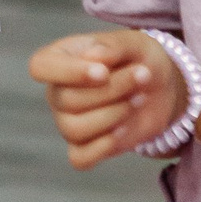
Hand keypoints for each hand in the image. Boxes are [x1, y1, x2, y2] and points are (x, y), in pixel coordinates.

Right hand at [30, 29, 185, 167]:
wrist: (160, 88)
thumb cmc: (138, 59)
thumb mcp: (133, 43)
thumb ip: (113, 47)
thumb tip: (94, 57)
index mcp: (59, 59)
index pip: (40, 66)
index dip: (69, 72)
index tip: (104, 72)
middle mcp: (57, 92)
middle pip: (67, 100)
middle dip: (112, 89)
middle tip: (143, 75)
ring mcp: (68, 121)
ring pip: (74, 129)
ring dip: (113, 114)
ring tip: (139, 98)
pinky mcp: (84, 147)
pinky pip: (79, 158)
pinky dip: (103, 146)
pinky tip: (125, 128)